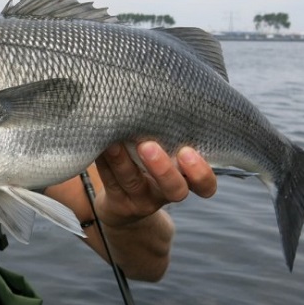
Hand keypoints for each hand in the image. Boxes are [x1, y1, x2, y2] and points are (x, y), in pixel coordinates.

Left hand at [93, 142, 215, 227]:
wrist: (123, 206)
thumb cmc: (149, 165)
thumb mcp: (165, 155)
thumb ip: (166, 136)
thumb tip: (157, 98)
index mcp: (185, 180)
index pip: (205, 185)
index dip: (200, 172)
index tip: (187, 151)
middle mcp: (165, 193)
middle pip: (174, 189)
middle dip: (163, 168)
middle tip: (148, 145)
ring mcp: (141, 200)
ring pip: (133, 182)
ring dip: (123, 161)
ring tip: (114, 142)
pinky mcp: (118, 202)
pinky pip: (110, 182)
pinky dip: (104, 162)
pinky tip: (99, 145)